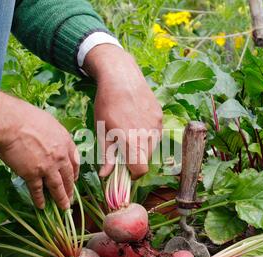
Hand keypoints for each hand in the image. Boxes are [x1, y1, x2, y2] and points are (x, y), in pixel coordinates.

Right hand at [0, 91, 78, 209]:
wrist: (10, 123)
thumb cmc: (25, 116)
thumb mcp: (48, 121)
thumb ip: (53, 133)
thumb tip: (50, 137)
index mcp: (65, 141)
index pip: (75, 160)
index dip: (75, 171)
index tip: (74, 177)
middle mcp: (60, 156)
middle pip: (68, 176)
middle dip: (70, 188)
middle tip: (72, 197)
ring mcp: (47, 167)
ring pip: (57, 186)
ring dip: (61, 198)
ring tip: (64, 208)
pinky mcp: (32, 174)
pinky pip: (38, 190)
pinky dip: (40, 199)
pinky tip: (42, 206)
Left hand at [83, 45, 162, 178]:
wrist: (121, 76)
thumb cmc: (107, 103)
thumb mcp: (102, 130)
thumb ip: (107, 155)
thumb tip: (105, 176)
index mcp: (131, 140)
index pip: (141, 170)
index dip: (132, 174)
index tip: (125, 170)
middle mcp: (148, 134)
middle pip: (146, 159)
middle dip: (135, 159)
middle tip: (123, 147)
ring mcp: (156, 125)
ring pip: (152, 147)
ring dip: (142, 146)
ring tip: (128, 130)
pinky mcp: (160, 116)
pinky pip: (156, 133)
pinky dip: (147, 134)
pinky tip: (135, 120)